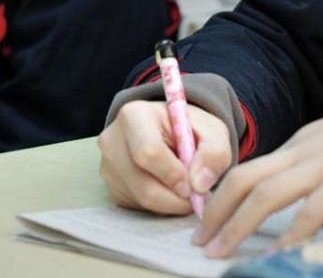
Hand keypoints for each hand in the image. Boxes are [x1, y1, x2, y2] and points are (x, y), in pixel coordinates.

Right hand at [98, 100, 232, 214]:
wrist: (168, 130)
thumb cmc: (189, 128)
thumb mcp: (212, 130)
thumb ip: (214, 152)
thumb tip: (199, 185)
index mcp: (134, 115)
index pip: (148, 153)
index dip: (174, 175)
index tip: (194, 185)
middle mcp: (113, 141)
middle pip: (144, 185)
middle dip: (176, 198)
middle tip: (197, 197)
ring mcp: (108, 167)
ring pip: (142, 200)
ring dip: (171, 203)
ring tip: (187, 188)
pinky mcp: (111, 188)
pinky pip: (138, 207)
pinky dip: (160, 206)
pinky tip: (170, 189)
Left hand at [193, 93, 322, 256]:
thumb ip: (318, 162)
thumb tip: (301, 196)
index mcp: (302, 141)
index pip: (251, 168)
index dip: (224, 196)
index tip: (209, 221)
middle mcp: (305, 149)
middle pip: (245, 178)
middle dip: (216, 211)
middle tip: (199, 240)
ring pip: (266, 194)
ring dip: (236, 226)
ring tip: (218, 253)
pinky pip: (311, 211)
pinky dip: (290, 236)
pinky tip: (277, 256)